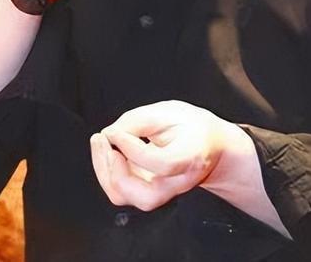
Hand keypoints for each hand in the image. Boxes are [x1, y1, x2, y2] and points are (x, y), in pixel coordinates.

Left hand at [90, 100, 240, 211]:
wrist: (209, 146)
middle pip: (145, 196)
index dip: (132, 148)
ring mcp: (163, 192)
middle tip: (102, 139)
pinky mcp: (148, 192)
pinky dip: (107, 172)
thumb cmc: (192, 127)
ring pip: (128, 198)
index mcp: (190, 157)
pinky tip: (107, 151)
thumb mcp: (171, 111)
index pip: (161, 164)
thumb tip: (112, 134)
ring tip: (100, 143)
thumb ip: (141, 120)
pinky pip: (122, 192)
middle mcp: (178, 182)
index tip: (114, 131)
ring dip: (105, 172)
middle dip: (115, 170)